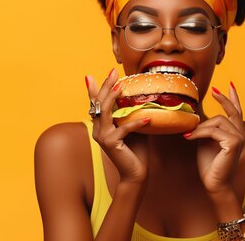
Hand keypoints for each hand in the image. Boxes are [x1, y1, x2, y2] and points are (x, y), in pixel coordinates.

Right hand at [86, 69, 149, 183]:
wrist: (135, 172)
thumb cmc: (136, 149)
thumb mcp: (133, 127)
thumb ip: (130, 113)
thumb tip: (140, 95)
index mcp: (101, 125)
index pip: (96, 103)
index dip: (96, 88)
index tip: (99, 74)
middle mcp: (98, 130)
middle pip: (99, 103)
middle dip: (106, 85)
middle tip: (113, 71)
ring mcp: (103, 137)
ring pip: (105, 112)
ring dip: (113, 97)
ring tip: (122, 86)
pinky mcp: (111, 144)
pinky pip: (124, 129)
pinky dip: (136, 123)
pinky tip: (148, 118)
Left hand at [184, 83, 244, 193]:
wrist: (214, 183)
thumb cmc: (210, 164)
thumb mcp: (205, 140)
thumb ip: (205, 127)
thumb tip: (196, 114)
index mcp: (235, 133)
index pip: (237, 111)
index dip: (233, 98)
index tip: (229, 85)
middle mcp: (240, 134)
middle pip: (231, 111)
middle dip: (224, 99)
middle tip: (214, 91)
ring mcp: (239, 138)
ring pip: (218, 121)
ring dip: (201, 127)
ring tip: (189, 135)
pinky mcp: (234, 143)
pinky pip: (214, 131)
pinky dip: (200, 133)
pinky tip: (190, 138)